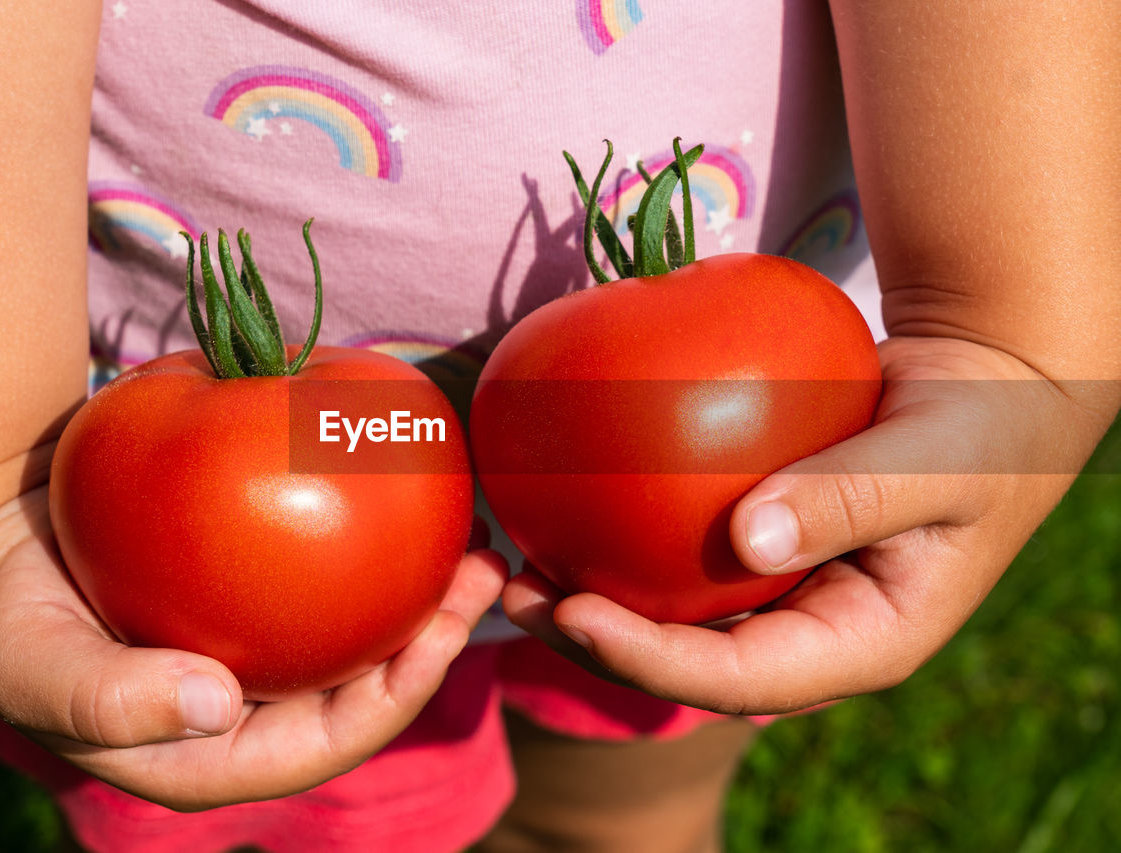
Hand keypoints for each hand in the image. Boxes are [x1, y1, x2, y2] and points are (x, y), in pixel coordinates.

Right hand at [0, 490, 505, 810]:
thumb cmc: (1, 616)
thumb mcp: (31, 662)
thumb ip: (105, 697)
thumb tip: (215, 705)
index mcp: (216, 749)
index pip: (326, 741)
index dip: (392, 700)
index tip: (439, 638)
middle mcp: (252, 702)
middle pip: (364, 680)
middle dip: (434, 638)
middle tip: (483, 570)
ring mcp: (256, 641)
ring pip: (356, 622)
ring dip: (420, 587)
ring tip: (469, 533)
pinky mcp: (251, 585)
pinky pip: (321, 565)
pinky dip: (366, 535)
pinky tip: (402, 486)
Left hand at [504, 336, 1116, 713]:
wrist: (980, 395)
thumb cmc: (979, 428)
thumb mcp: (940, 460)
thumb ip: (857, 496)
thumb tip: (747, 543)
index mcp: (856, 644)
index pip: (736, 678)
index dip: (648, 661)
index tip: (572, 613)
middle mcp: (804, 632)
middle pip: (682, 660)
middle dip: (591, 640)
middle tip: (512, 591)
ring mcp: (776, 591)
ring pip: (670, 612)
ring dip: (587, 592)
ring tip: (512, 558)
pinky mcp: (752, 542)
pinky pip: (679, 550)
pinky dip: (621, 533)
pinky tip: (562, 500)